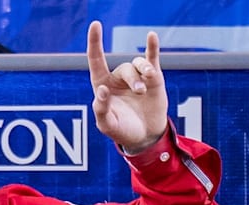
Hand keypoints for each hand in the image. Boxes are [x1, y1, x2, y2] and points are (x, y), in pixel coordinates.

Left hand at [86, 20, 168, 153]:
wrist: (145, 137)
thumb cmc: (122, 131)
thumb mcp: (108, 125)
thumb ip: (101, 109)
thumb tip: (101, 89)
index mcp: (103, 86)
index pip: (96, 60)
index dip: (95, 43)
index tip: (95, 25)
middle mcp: (118, 78)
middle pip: (125, 69)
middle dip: (133, 80)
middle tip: (140, 93)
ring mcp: (137, 77)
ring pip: (139, 64)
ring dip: (144, 72)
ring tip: (148, 85)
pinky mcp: (153, 78)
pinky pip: (152, 58)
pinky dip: (152, 47)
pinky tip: (151, 36)